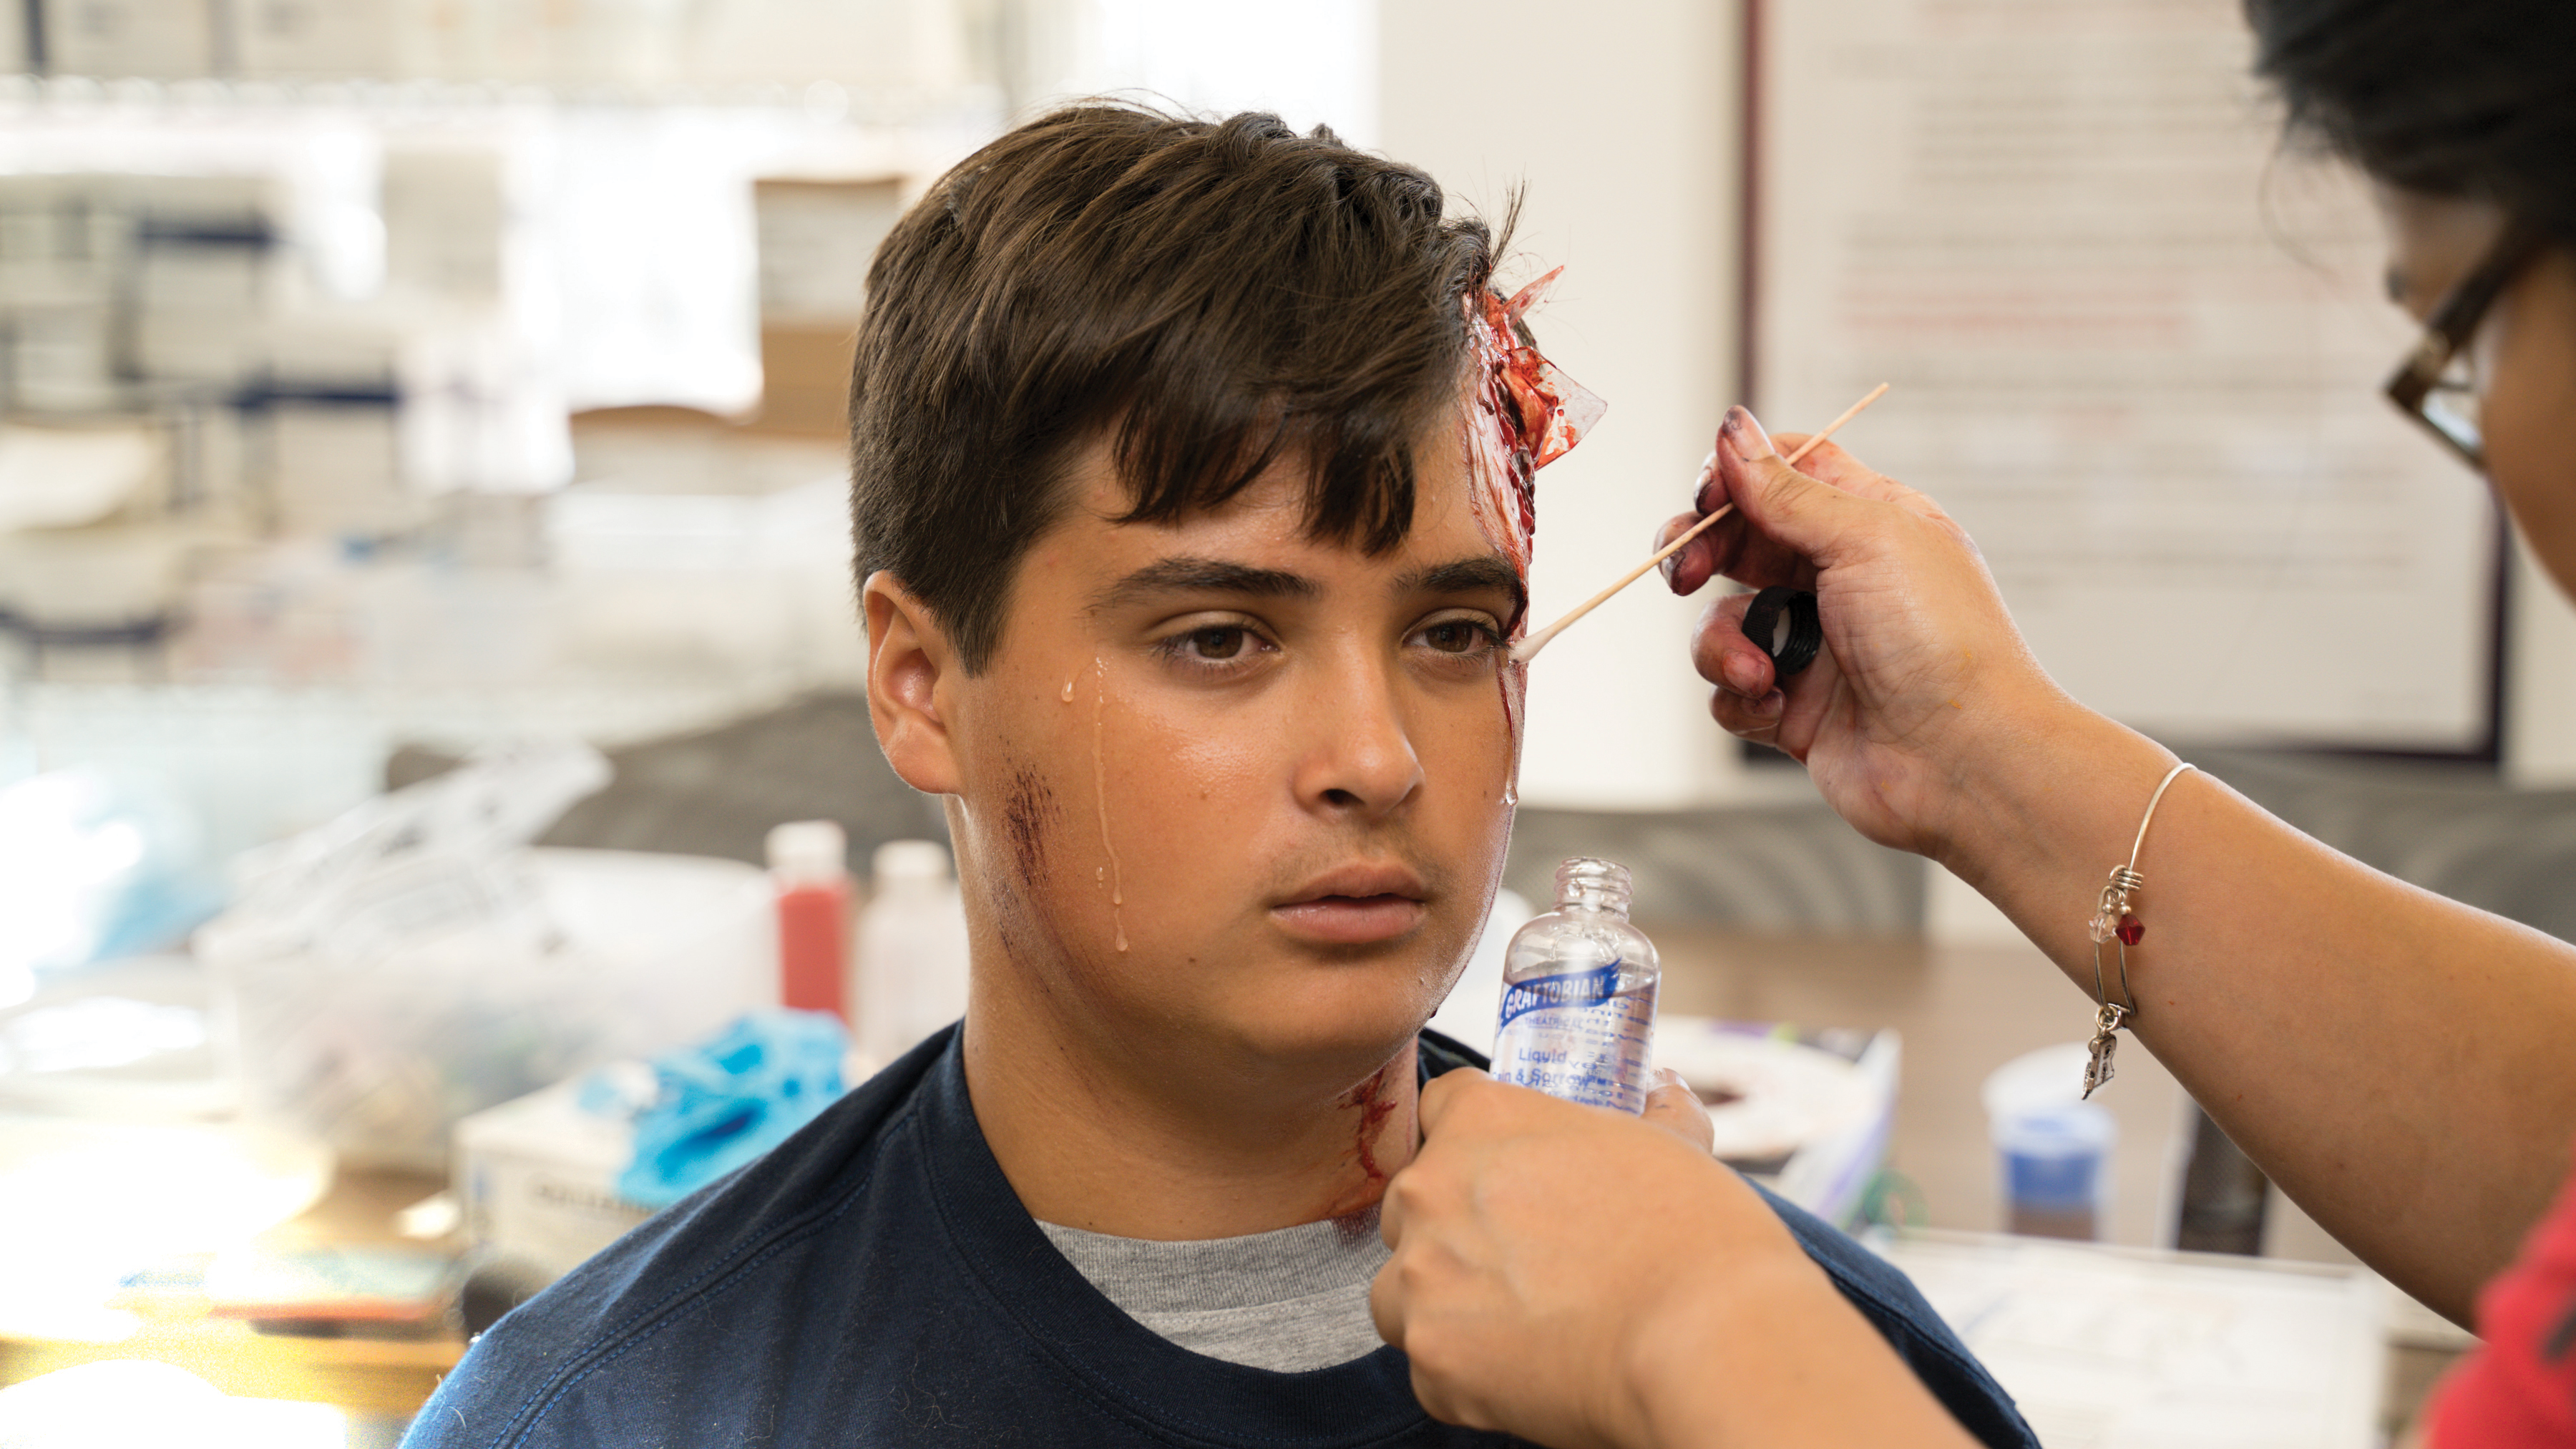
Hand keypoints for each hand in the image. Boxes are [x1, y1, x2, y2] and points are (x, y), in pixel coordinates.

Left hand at [1371, 1069, 1975, 1448]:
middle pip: (1413, 1203)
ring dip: (1446, 1302)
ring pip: (1403, 1287)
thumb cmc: (1698, 1239)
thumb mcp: (1673, 1146)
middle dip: (1456, 1229)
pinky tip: (1531, 1372)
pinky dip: (1468, 1374)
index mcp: (1483, 1120)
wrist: (1705, 1345)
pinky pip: (1430, 1363)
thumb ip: (1653, 1113)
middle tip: (1527, 1264)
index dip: (1477, 1141)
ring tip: (1523, 1324)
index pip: (1442, 1106)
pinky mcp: (1430, 1359)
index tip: (1508, 1176)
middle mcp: (1431, 1189)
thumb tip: (1666, 1093)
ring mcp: (1421, 1278)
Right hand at [1655, 407, 2073, 860]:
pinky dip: (1741, 699)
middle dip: (1700, 553)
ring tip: (1761, 674)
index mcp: (1868, 522)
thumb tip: (1734, 429)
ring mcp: (1813, 645)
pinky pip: (1729, 691)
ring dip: (1724, 645)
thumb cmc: (1943, 643)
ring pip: (1722, 621)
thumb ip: (1787, 489)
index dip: (1735, 475)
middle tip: (1686, 572)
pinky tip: (1780, 710)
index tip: (1707, 495)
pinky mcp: (1793, 707)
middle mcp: (1838, 578)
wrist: (1965, 761)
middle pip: (1736, 541)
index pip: (1783, 471)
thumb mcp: (1866, 539)